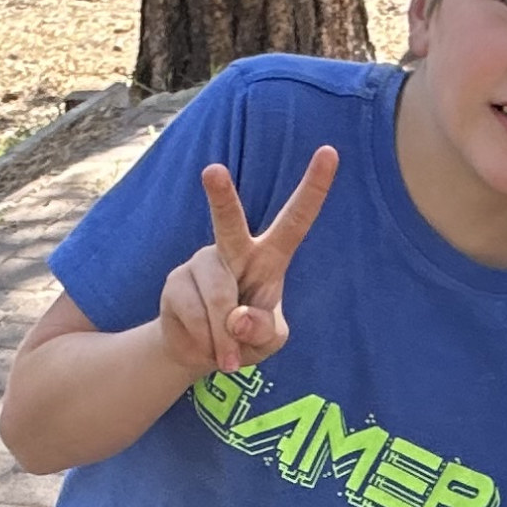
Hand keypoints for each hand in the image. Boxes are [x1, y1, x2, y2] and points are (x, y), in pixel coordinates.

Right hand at [154, 149, 338, 378]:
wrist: (200, 353)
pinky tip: (205, 345)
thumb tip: (236, 319)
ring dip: (224, 337)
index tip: (330, 152)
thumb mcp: (268, 341)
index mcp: (270, 256)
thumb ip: (263, 330)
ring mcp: (201, 263)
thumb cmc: (246, 338)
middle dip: (221, 197)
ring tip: (226, 354)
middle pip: (228, 222)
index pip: (296, 219)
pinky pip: (195, 315)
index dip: (313, 188)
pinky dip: (206, 341)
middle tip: (213, 171)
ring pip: (218, 298)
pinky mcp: (176, 282)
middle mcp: (234, 250)